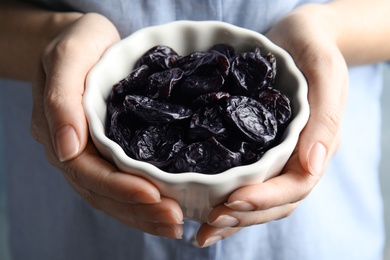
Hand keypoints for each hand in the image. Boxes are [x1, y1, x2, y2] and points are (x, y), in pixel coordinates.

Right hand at [30, 13, 182, 238]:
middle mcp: (73, 150)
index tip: (154, 196)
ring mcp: (89, 154)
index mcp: (59, 131)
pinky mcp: (108, 151)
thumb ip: (61, 99)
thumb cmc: (78, 43)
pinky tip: (165, 209)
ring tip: (176, 223)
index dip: (119, 188)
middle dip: (138, 210)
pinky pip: (121, 183)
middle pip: (101, 192)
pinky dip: (142, 202)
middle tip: (175, 219)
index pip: (87, 172)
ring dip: (143, 214)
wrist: (85, 40)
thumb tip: (66, 149)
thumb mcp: (68, 56)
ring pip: (111, 196)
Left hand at [196, 5, 347, 246]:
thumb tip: (313, 164)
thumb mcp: (325, 71)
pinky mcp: (256, 149)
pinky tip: (203, 210)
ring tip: (202, 230)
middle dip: (243, 216)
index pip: (296, 185)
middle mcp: (296, 158)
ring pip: (258, 199)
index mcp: (316, 145)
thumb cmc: (314, 48)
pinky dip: (225, 200)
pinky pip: (244, 180)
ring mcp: (276, 156)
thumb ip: (325, 117)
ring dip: (232, 219)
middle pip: (275, 202)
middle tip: (209, 224)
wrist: (297, 37)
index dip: (266, 199)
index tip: (233, 202)